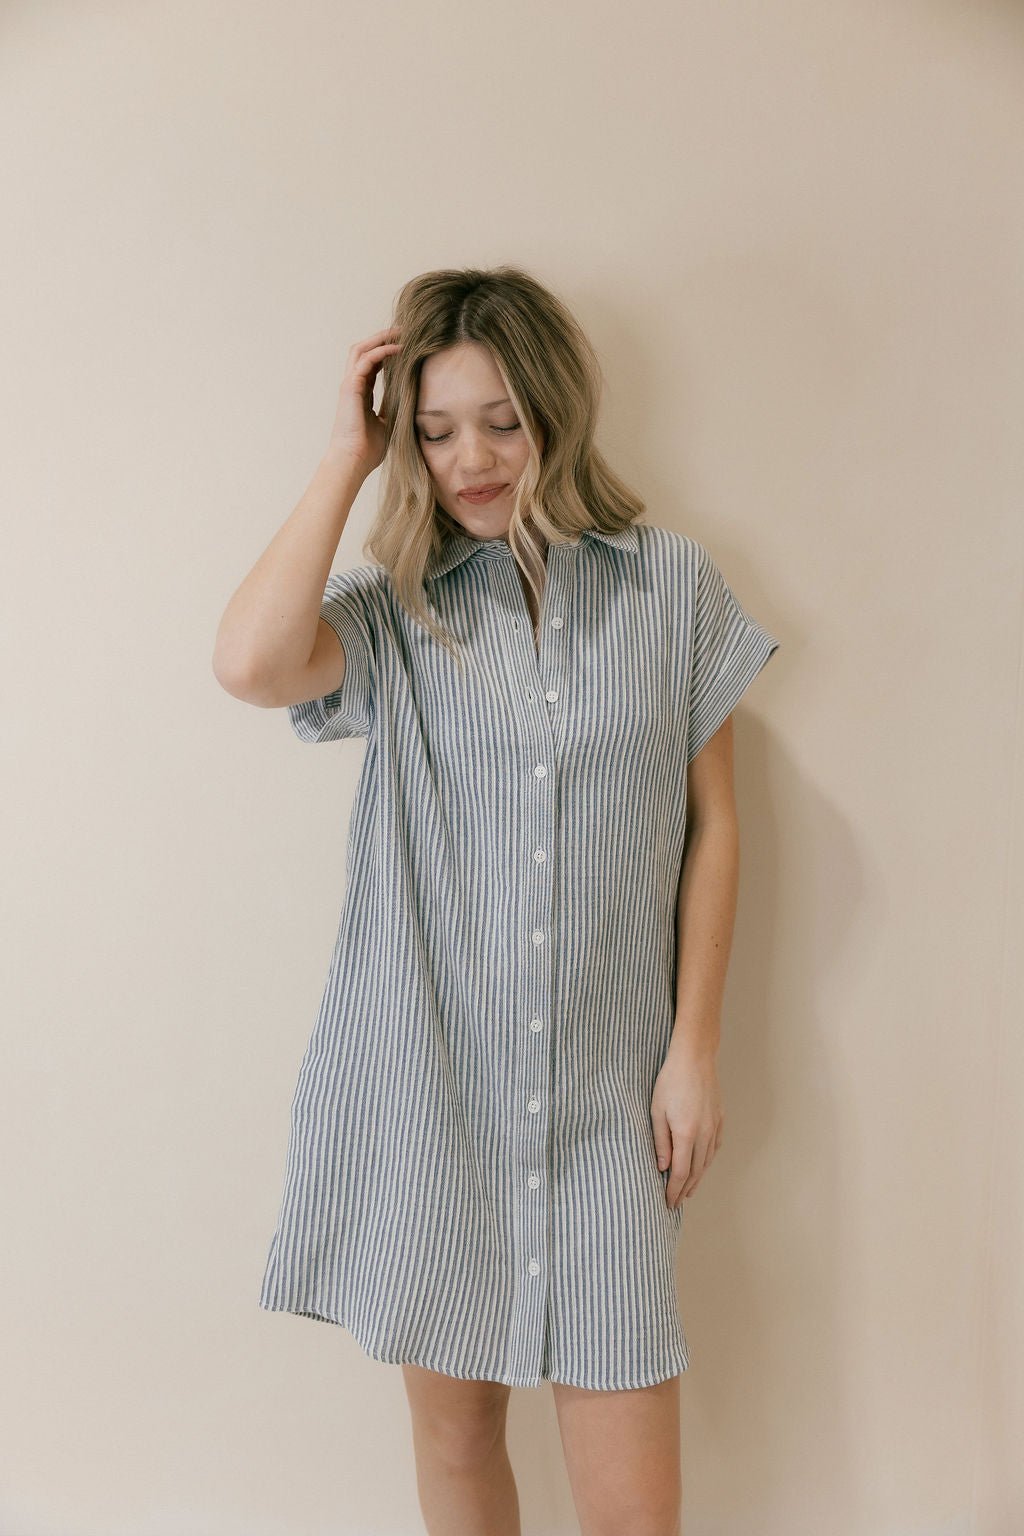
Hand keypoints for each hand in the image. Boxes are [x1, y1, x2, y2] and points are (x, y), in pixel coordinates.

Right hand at [324, 326, 401, 476]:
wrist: (354, 461)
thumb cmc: (369, 449)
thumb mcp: (388, 424)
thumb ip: (394, 408)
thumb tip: (411, 401)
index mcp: (360, 392)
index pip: (372, 364)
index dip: (387, 352)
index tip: (406, 345)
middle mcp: (353, 384)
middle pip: (364, 350)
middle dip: (382, 337)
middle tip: (403, 331)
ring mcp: (349, 384)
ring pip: (361, 349)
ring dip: (380, 338)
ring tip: (400, 333)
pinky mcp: (350, 387)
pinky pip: (365, 360)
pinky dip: (381, 351)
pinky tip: (397, 349)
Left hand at [651, 1041, 723, 1207]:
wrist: (695, 1058)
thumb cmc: (670, 1081)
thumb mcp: (656, 1110)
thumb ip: (660, 1141)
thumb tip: (663, 1168)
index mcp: (686, 1133)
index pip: (681, 1172)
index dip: (674, 1190)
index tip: (667, 1202)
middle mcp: (704, 1134)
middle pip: (695, 1171)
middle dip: (684, 1189)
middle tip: (675, 1203)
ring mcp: (714, 1126)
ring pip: (706, 1161)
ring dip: (697, 1178)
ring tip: (688, 1190)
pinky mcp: (719, 1118)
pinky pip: (714, 1147)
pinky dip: (707, 1161)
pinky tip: (702, 1166)